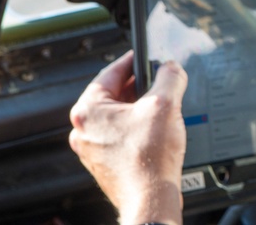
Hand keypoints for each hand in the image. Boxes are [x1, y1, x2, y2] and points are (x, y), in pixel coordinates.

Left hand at [69, 51, 187, 224]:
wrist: (150, 200)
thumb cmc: (148, 160)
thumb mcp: (166, 104)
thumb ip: (170, 76)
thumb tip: (171, 67)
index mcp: (88, 111)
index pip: (111, 72)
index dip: (133, 60)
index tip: (146, 55)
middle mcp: (84, 129)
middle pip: (115, 93)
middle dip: (140, 86)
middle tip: (161, 83)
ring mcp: (93, 147)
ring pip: (119, 114)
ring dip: (140, 107)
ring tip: (162, 109)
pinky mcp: (105, 160)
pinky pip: (121, 133)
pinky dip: (138, 127)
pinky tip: (156, 131)